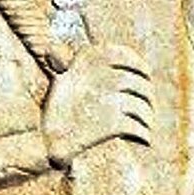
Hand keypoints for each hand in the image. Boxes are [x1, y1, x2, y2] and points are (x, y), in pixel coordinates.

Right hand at [42, 44, 152, 169]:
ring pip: (141, 107)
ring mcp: (109, 99)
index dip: (138, 65)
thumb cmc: (54, 113)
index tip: (145, 74)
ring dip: (147, 118)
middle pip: (138, 83)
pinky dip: (143, 135)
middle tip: (148, 106)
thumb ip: (74, 66)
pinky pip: (138, 127)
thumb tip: (63, 51)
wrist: (45, 142)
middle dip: (147, 96)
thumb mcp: (61, 82)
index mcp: (88, 60)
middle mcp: (101, 76)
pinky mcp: (114, 123)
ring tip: (146, 126)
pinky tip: (144, 140)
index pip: (123, 55)